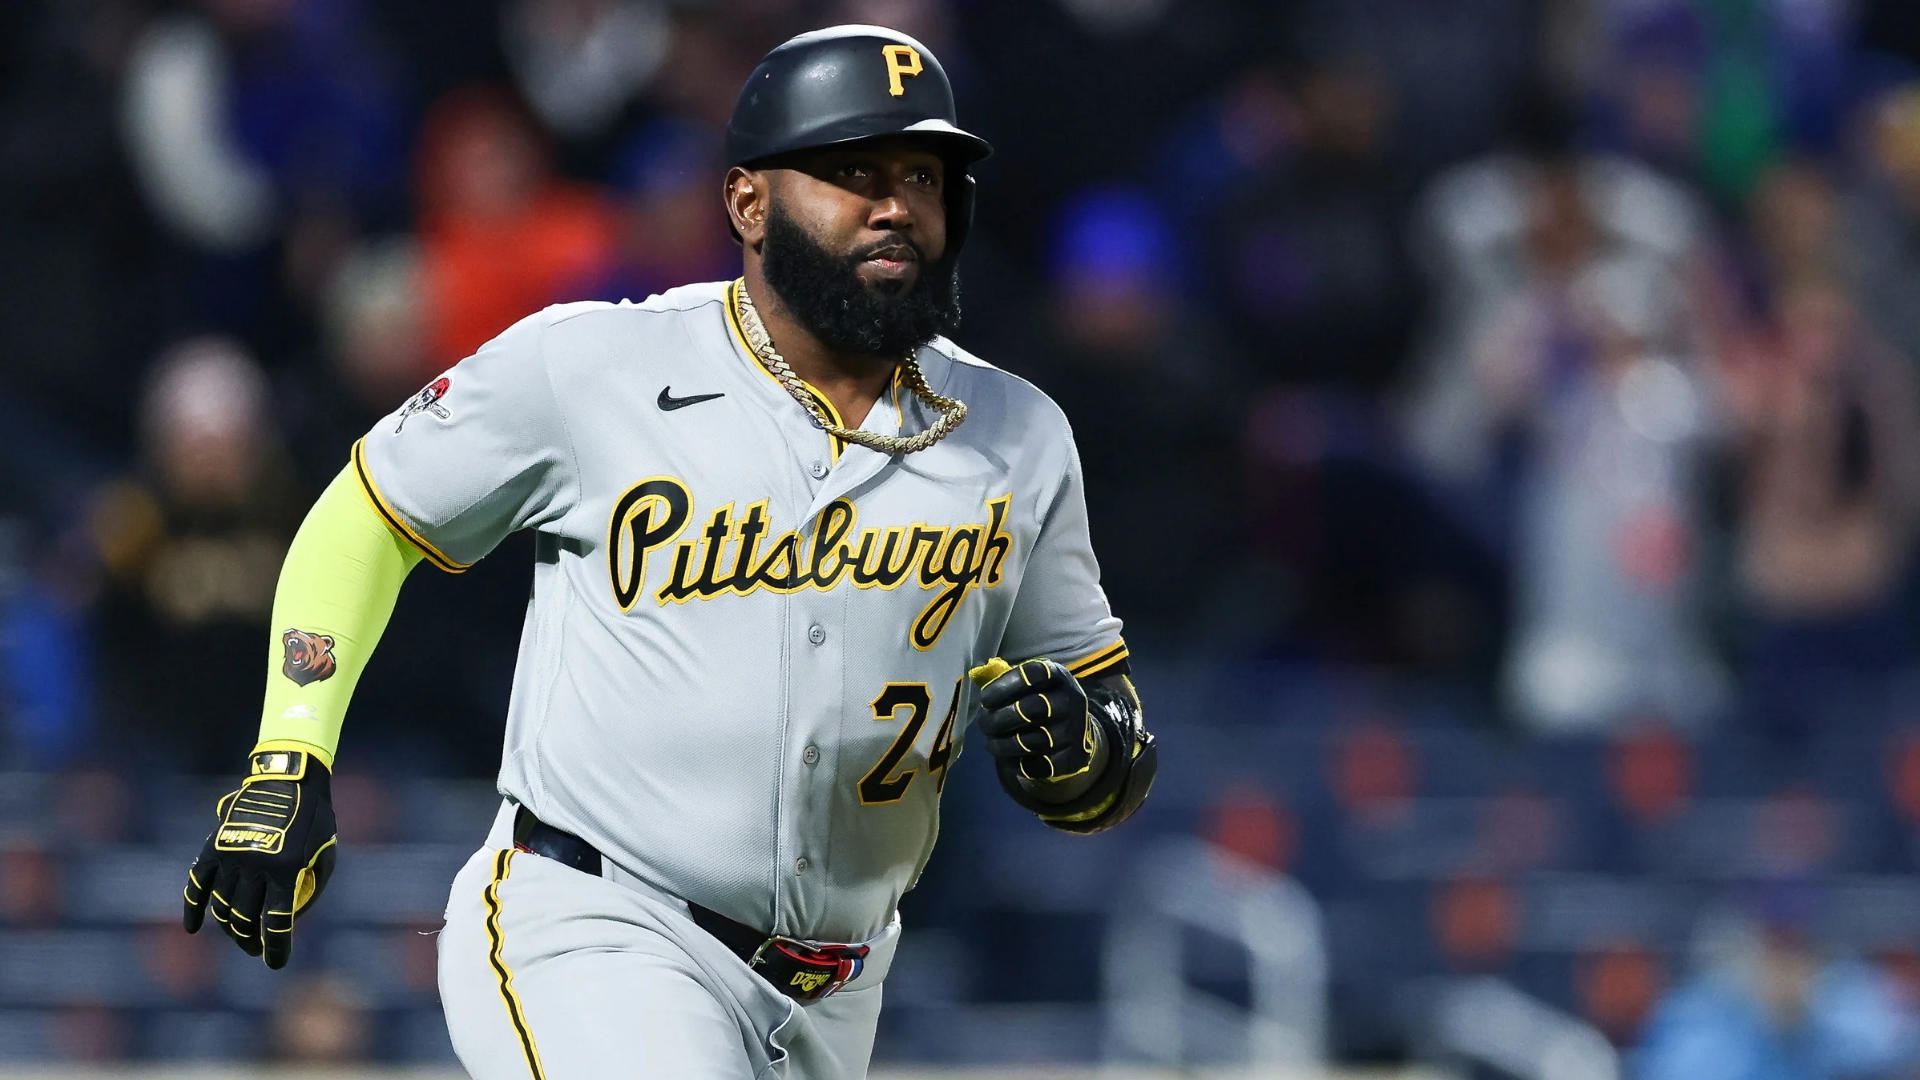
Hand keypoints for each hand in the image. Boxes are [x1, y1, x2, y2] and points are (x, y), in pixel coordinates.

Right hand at [183, 745, 337, 968]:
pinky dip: (192, 908)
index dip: (276, 947)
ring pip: (222, 906)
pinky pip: (197, 884)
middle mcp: (255, 866)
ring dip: (229, 928)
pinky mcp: (213, 848)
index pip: (277, 921)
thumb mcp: (326, 855)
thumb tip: (292, 922)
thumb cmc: (315, 821)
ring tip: (239, 937)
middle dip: (250, 941)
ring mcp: (231, 856)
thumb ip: (311, 890)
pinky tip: (193, 928)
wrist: (289, 780)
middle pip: (245, 919)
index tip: (275, 963)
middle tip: (255, 949)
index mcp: (286, 870)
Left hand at [973, 658, 1097, 781]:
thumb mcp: (1033, 684)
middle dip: (999, 719)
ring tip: (991, 743)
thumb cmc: (1043, 701)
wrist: (1076, 731)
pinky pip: (1039, 765)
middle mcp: (1071, 700)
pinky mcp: (1072, 757)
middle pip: (1032, 709)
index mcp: (1058, 676)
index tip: (985, 699)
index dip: (1003, 686)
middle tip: (984, 725)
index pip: (1032, 674)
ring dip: (1004, 744)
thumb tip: (978, 677)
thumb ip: (1008, 680)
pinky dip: (1017, 764)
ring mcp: (1074, 730)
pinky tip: (1007, 759)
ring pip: (1033, 741)